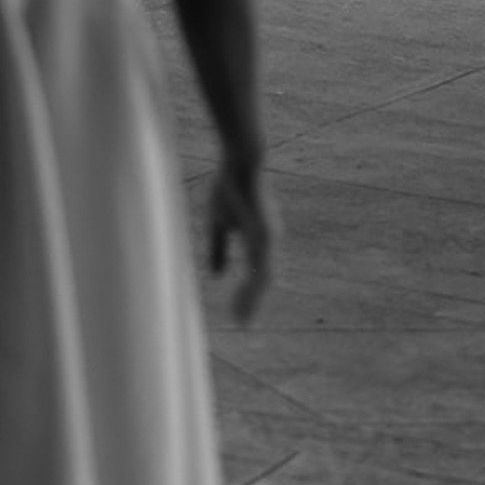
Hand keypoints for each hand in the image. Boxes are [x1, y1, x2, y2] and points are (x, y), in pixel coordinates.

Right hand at [206, 155, 271, 323]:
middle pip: (262, 280)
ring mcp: (268, 238)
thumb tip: (217, 275)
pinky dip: (251, 284)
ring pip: (263, 277)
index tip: (238, 313)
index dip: (247, 293)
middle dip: (250, 302)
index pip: (256, 273)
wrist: (240, 162)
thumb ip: (218, 248)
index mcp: (258, 240)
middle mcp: (268, 242)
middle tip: (241, 323)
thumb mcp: (218, 223)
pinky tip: (242, 297)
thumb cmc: (229, 187)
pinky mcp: (264, 233)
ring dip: (251, 299)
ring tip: (241, 318)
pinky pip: (259, 264)